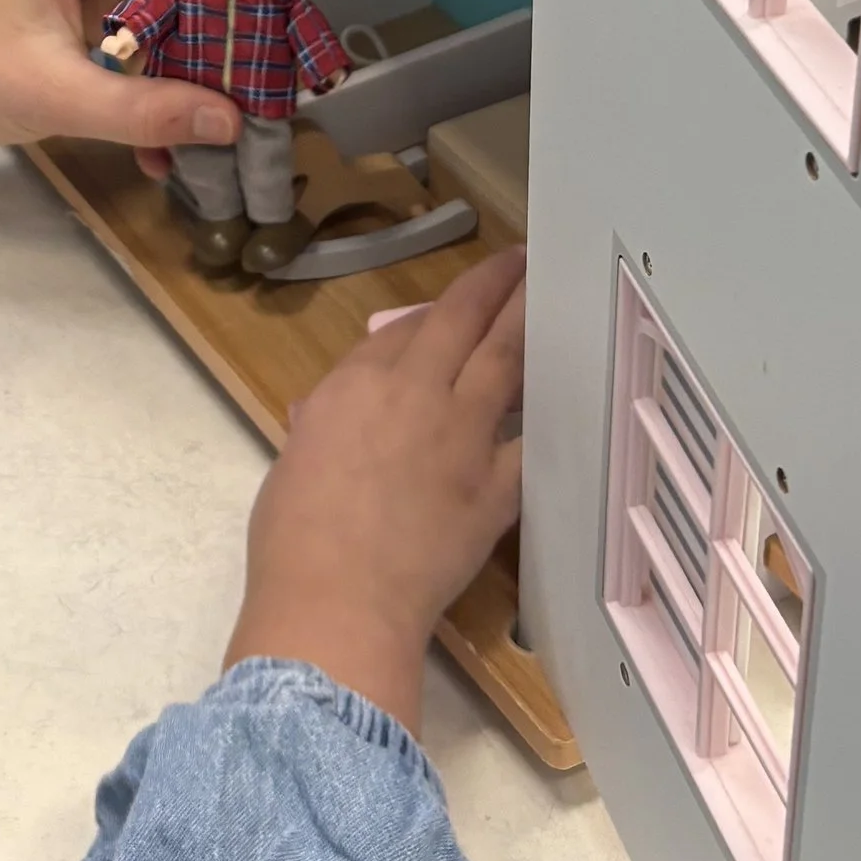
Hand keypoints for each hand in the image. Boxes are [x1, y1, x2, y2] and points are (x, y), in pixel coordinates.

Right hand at [224, 244, 525, 732]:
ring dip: (527, 319)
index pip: (400, 332)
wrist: (339, 601)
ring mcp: (463, 436)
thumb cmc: (294, 539)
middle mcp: (414, 393)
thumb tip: (348, 416)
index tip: (446, 311)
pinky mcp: (497, 486)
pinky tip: (567, 396)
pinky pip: (531, 439)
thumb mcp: (296, 458)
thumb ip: (330, 424)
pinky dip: (549, 413)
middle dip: (492, 284)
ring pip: (505, 360)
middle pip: (461, 322)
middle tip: (519, 259)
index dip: (427, 317)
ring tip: (546, 293)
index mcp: (355, 384)